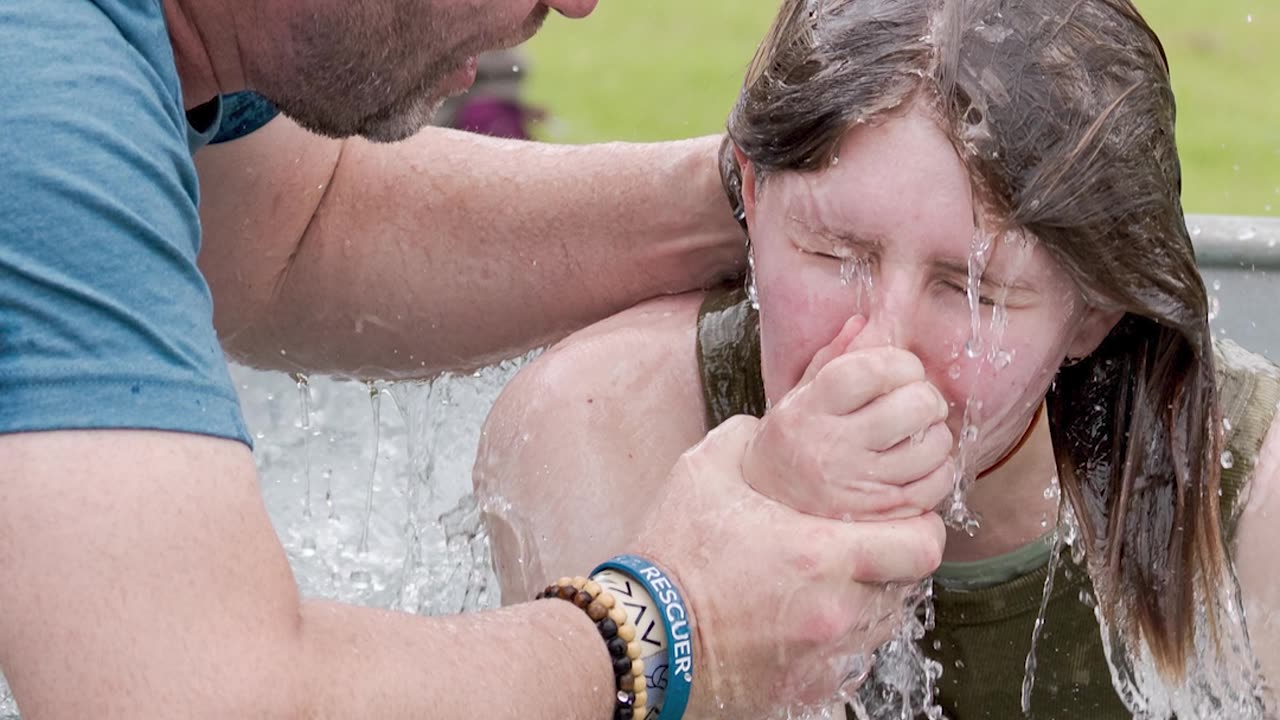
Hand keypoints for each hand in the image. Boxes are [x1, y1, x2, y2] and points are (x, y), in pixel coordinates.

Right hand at [633, 416, 945, 714]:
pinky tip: (803, 620)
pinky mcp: (809, 689)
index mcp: (823, 555)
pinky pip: (850, 661)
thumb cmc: (672, 555)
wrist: (642, 637)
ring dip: (867, 603)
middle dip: (891, 566)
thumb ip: (741, 438)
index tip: (903, 519)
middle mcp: (837, 611)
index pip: (923, 546)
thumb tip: (760, 426)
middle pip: (908, 588)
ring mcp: (826, 657)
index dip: (921, 528)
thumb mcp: (701, 474)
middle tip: (861, 549)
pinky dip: (839, 640)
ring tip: (828, 584)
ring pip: (881, 627)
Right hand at [744, 315, 954, 520]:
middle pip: (912, 407)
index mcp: (811, 408)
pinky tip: (921, 464)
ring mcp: (858, 484)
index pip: (871, 371)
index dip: (901, 363)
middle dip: (926, 398)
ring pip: (932, 446)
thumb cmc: (791, 438)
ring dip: (936, 434)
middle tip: (916, 403)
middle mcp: (832, 446)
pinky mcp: (880, 512)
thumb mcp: (800, 393)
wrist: (767, 496)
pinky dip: (940, 470)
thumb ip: (833, 358)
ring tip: (918, 434)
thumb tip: (865, 321)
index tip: (904, 369)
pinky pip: (936, 484)